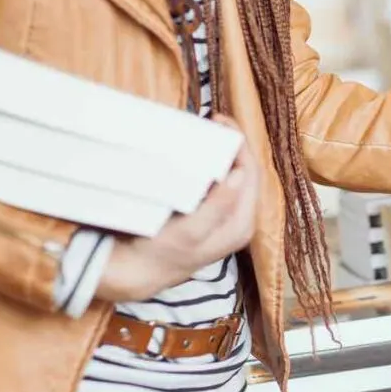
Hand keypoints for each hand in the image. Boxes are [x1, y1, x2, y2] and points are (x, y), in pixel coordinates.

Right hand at [96, 115, 258, 301]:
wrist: (139, 271)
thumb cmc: (163, 251)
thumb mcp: (190, 231)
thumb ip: (218, 206)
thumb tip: (240, 174)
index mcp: (242, 222)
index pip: (250, 170)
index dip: (239, 142)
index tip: (219, 120)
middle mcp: (241, 220)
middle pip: (246, 169)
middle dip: (232, 143)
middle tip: (212, 122)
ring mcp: (228, 217)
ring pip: (235, 173)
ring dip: (223, 152)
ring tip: (207, 132)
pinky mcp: (214, 215)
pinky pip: (222, 181)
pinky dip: (214, 163)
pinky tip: (201, 154)